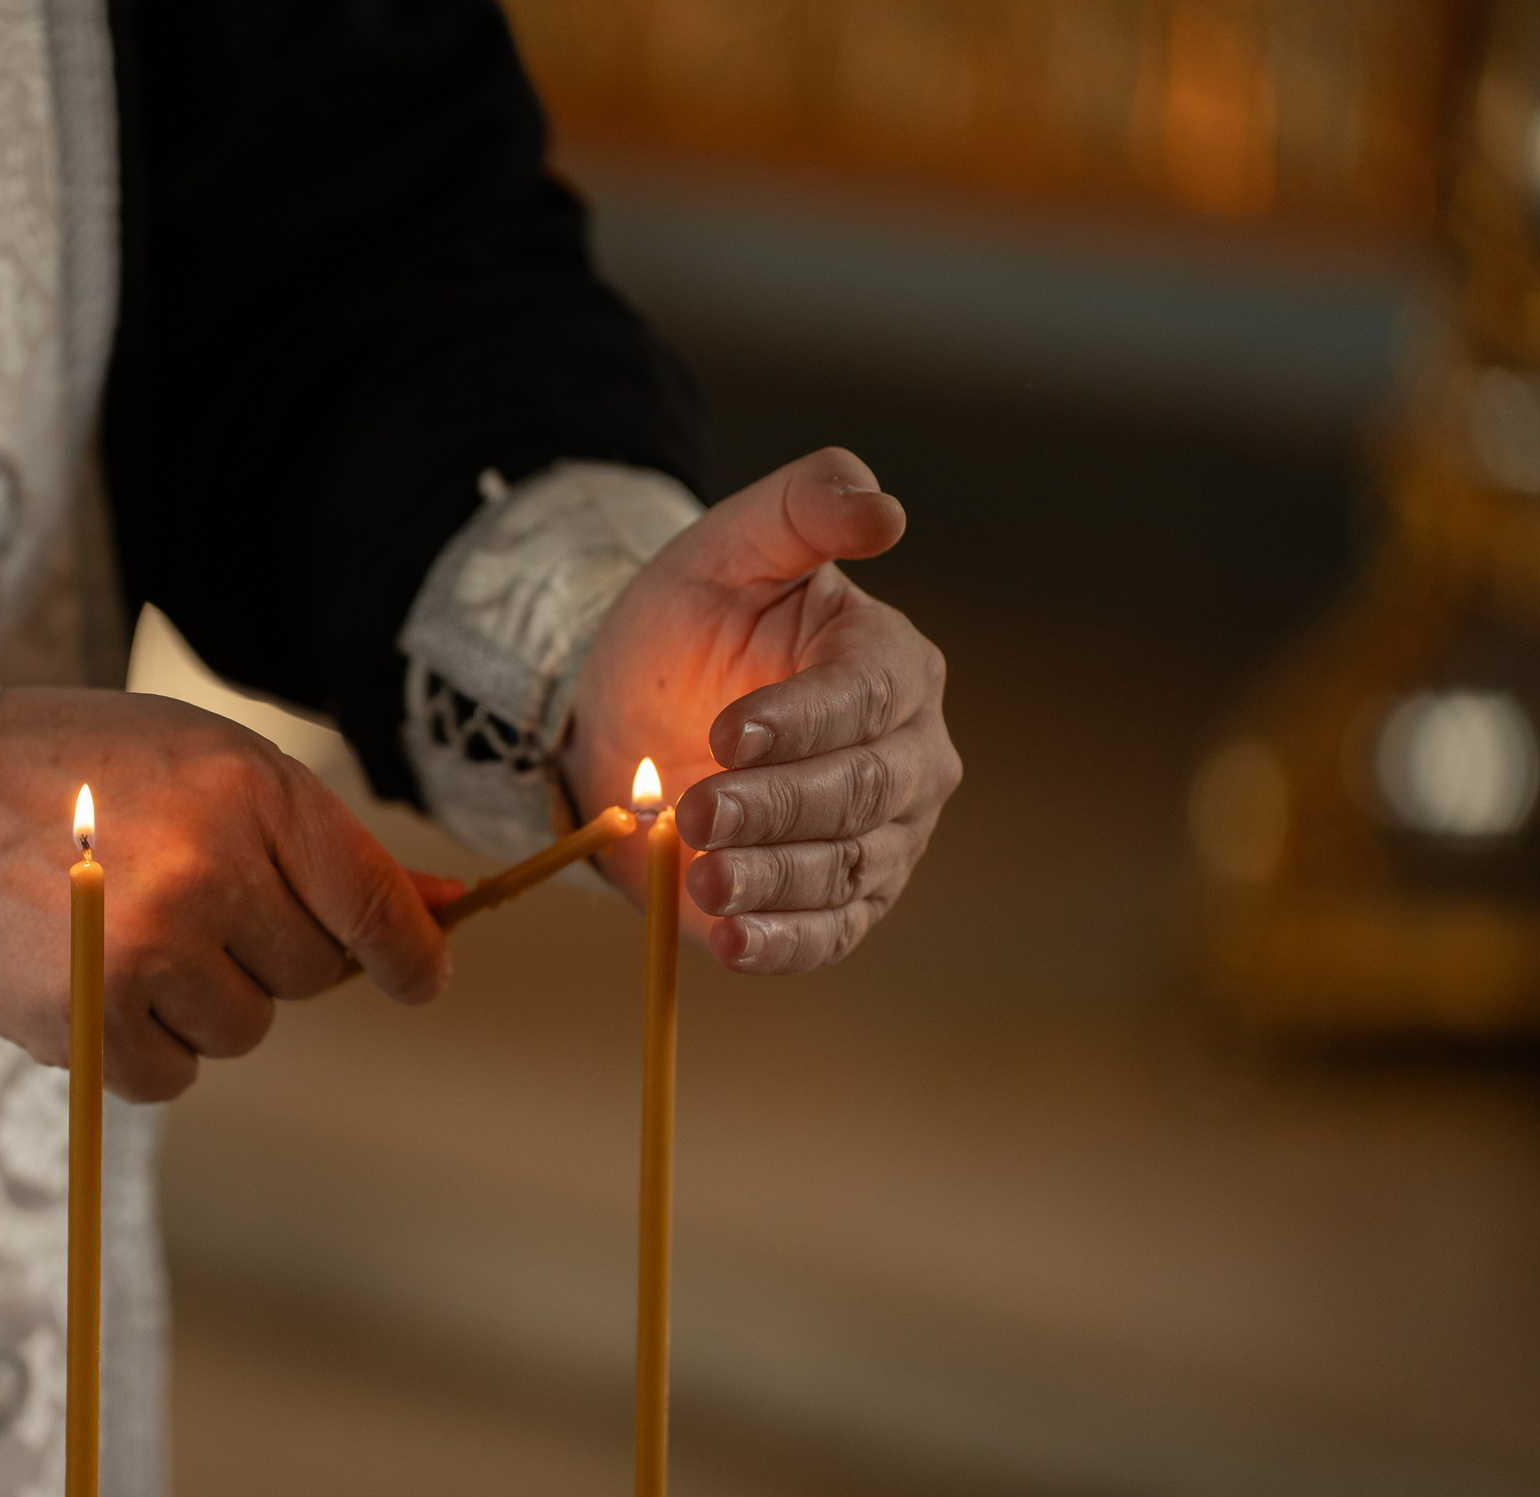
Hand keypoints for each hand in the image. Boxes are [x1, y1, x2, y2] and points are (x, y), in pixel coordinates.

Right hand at [0, 687, 456, 1100]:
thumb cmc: (90, 776)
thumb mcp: (214, 768)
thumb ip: (325, 847)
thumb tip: (445, 908)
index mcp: (251, 792)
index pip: (371, 900)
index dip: (410, 952)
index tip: (421, 978)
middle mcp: (208, 872)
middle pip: (311, 975)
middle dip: (268, 955)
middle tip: (192, 905)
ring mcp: (147, 950)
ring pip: (244, 1031)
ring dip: (204, 1003)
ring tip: (133, 935)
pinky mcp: (90, 1018)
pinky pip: (172, 1076)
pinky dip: (147, 1048)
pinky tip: (100, 984)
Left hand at [566, 448, 959, 973]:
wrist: (631, 717)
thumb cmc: (689, 627)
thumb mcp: (725, 549)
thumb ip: (801, 507)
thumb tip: (882, 506)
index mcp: (892, 665)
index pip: (863, 699)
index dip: (799, 721)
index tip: (726, 732)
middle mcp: (908, 757)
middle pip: (859, 794)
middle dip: (776, 808)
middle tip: (695, 813)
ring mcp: (882, 840)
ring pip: (844, 870)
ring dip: (772, 881)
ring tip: (702, 881)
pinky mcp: (839, 904)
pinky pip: (825, 935)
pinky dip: (781, 945)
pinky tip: (732, 943)